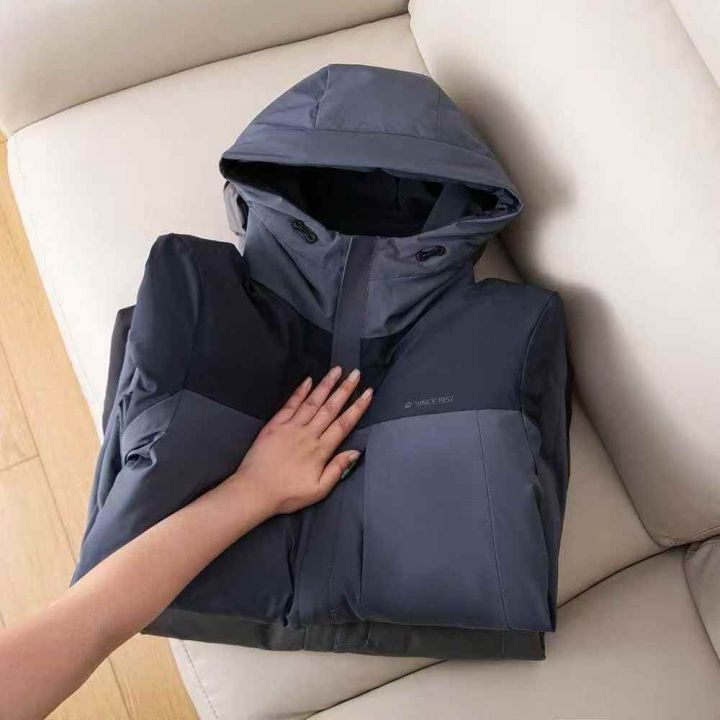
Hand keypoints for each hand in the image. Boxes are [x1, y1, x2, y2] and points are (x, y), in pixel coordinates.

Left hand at [231, 366, 372, 514]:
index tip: (368, 393)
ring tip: (337, 370)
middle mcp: (308, 434)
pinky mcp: (275, 425)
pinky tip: (309, 380)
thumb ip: (337, 469)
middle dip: (345, 389)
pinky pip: (290, 405)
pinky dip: (300, 391)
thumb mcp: (319, 490)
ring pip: (312, 402)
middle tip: (356, 373)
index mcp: (321, 450)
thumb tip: (355, 452)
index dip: (357, 407)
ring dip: (326, 385)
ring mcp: (291, 427)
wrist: (255, 491)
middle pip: (331, 408)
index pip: (344, 424)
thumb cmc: (288, 494)